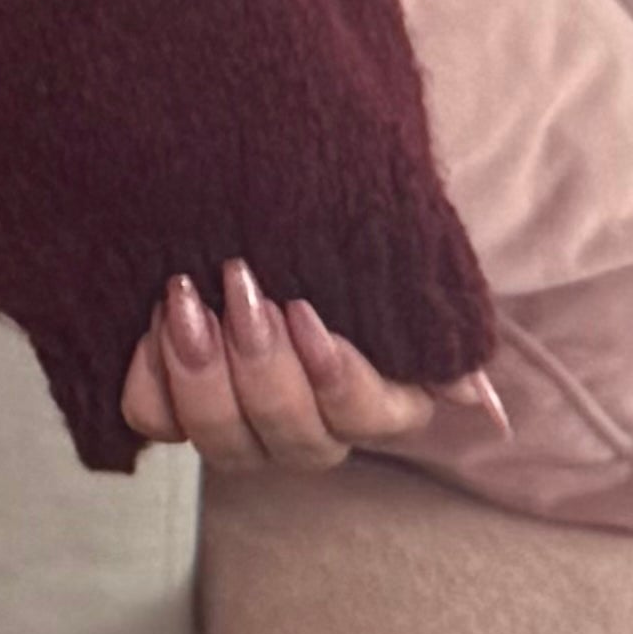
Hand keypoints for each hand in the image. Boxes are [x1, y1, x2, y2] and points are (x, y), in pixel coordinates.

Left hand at [116, 257, 515, 470]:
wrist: (233, 188)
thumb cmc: (323, 221)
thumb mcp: (383, 254)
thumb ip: (431, 322)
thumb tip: (481, 405)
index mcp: (375, 397)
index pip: (368, 419)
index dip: (336, 379)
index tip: (303, 311)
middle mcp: (308, 424)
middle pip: (297, 440)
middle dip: (264, 368)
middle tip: (238, 286)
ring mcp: (239, 421)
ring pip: (226, 444)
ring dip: (202, 377)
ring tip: (182, 301)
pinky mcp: (173, 402)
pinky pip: (156, 423)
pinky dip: (152, 381)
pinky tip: (151, 325)